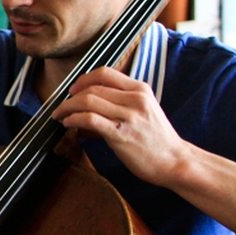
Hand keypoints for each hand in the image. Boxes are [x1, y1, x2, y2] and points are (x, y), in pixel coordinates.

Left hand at [52, 67, 189, 186]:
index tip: (72, 90)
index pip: (105, 73)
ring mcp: (129, 116)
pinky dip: (74, 119)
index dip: (83, 79)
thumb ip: (122, 102)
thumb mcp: (144, 110)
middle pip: (92, 88)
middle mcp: (135, 99)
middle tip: (61, 107)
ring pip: (88, 101)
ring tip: (60, 115)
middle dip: (70, 97)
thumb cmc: (157, 139)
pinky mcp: (121, 134)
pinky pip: (90, 119)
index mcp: (140, 90)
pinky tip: (68, 124)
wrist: (175, 161)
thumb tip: (91, 103)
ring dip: (67, 107)